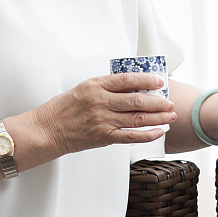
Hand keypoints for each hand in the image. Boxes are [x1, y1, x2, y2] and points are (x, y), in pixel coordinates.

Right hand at [32, 73, 176, 153]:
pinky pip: (130, 136)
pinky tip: (158, 132)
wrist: (46, 130)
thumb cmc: (62, 110)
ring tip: (170, 116)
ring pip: (137, 117)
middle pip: (137, 99)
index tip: (159, 81)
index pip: (127, 79)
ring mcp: (102, 120)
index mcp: (95, 86)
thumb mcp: (82, 89)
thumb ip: (105, 88)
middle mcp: (100, 101)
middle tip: (170, 102)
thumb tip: (131, 87)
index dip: (147, 79)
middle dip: (158, 101)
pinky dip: (147, 134)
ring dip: (158, 117)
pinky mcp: (103, 136)